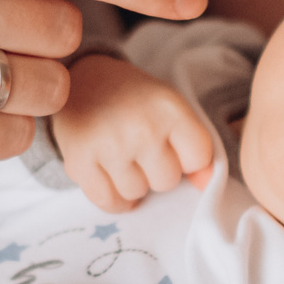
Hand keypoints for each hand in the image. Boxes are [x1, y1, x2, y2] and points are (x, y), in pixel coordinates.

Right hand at [53, 55, 217, 211]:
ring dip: (131, 183)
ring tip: (121, 157)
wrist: (80, 80)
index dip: (186, 158)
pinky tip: (108, 175)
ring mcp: (109, 145)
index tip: (170, 145)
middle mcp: (142, 126)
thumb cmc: (132, 99)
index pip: (198, 159)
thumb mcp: (169, 109)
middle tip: (140, 149)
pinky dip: (112, 197)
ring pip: (136, 194)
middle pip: (167, 181)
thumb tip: (205, 185)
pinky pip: (109, 202)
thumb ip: (194, 146)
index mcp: (169, 107)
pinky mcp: (79, 161)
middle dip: (156, 171)